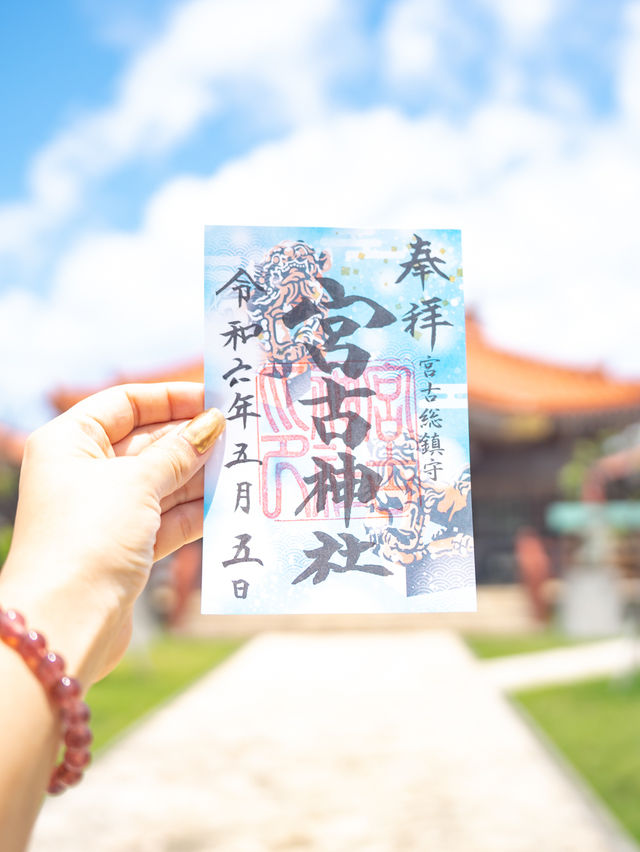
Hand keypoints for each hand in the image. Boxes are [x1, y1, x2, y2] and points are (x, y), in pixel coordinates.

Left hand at [0, 383, 223, 685]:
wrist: (65, 622)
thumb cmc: (89, 537)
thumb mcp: (137, 482)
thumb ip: (179, 451)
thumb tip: (213, 422)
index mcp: (71, 442)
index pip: (126, 403)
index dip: (171, 398)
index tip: (215, 399)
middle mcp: (85, 472)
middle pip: (148, 442)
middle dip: (193, 439)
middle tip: (241, 434)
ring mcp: (106, 511)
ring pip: (163, 482)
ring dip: (201, 475)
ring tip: (244, 465)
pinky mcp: (126, 546)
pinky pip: (167, 517)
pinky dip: (196, 511)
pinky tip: (230, 503)